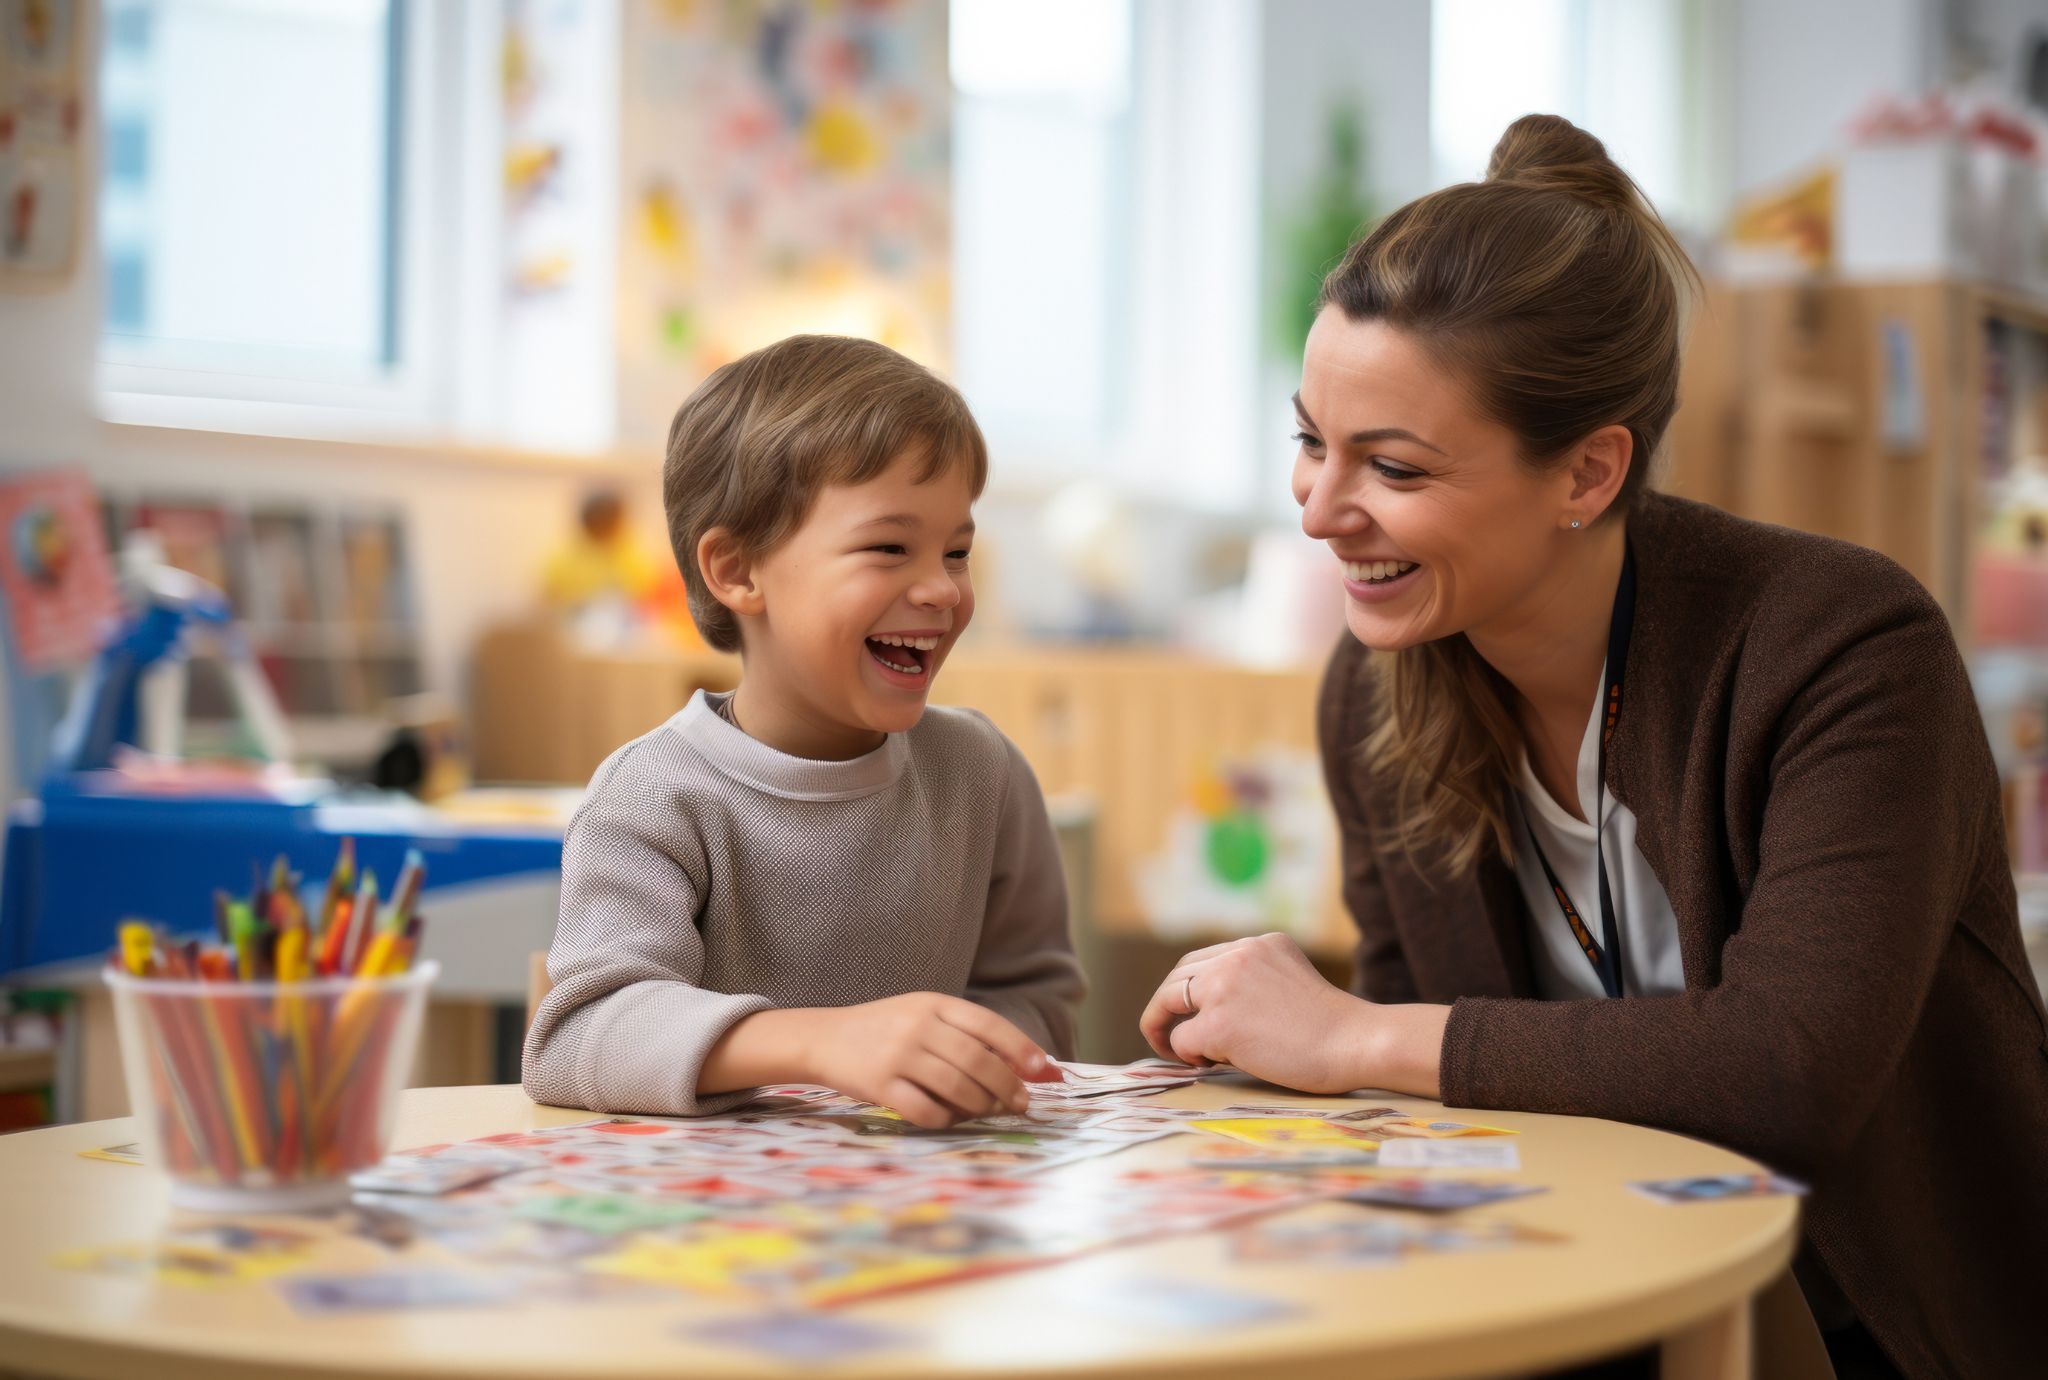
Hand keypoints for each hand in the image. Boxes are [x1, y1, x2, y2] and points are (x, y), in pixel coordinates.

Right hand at [809, 993, 1057, 1128]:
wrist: (824, 1038)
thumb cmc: (884, 1029)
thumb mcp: (922, 1014)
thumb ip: (964, 1032)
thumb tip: (1021, 1062)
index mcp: (933, 1004)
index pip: (987, 1024)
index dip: (1020, 1047)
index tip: (1041, 1070)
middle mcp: (917, 1026)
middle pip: (977, 1060)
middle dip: (1007, 1085)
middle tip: (1021, 1102)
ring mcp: (897, 1055)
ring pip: (956, 1087)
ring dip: (982, 1105)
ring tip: (991, 1111)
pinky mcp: (879, 1085)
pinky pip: (924, 1109)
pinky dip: (946, 1119)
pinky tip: (951, 1118)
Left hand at [1139, 932, 1390, 1094]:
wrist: (1356, 1043)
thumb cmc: (1333, 1027)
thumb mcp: (1291, 980)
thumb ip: (1256, 981)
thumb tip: (1212, 1010)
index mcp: (1258, 945)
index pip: (1202, 960)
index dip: (1187, 989)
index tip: (1186, 1013)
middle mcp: (1237, 956)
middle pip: (1177, 977)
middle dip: (1164, 1008)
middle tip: (1166, 1037)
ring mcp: (1224, 988)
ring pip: (1168, 1003)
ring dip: (1168, 1031)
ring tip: (1182, 1054)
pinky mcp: (1218, 1023)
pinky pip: (1182, 1040)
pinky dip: (1188, 1056)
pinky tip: (1208, 1064)